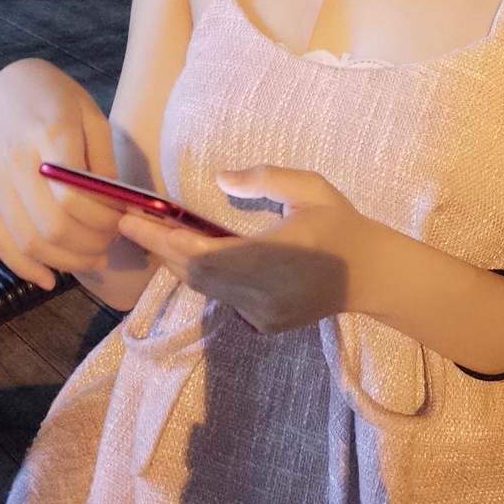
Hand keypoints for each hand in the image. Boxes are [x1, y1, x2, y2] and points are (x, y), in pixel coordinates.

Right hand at [0, 59, 122, 290]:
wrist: (7, 85)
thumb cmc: (58, 98)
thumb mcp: (92, 117)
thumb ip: (103, 163)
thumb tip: (118, 209)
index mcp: (48, 136)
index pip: (76, 199)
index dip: (104, 220)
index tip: (123, 222)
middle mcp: (13, 162)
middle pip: (52, 226)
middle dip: (89, 244)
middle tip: (111, 242)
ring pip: (27, 241)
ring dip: (64, 261)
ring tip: (92, 259)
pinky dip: (23, 267)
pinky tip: (49, 279)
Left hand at [117, 165, 377, 332]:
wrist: (371, 274)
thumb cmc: (340, 224)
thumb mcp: (310, 188)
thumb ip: (265, 179)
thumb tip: (222, 178)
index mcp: (273, 257)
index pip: (204, 253)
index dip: (167, 239)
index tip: (136, 219)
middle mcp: (262, 292)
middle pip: (195, 274)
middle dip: (162, 248)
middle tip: (132, 223)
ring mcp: (262, 315)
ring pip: (206, 289)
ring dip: (178, 263)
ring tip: (153, 235)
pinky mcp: (264, 325)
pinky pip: (223, 299)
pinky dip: (204, 277)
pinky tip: (191, 255)